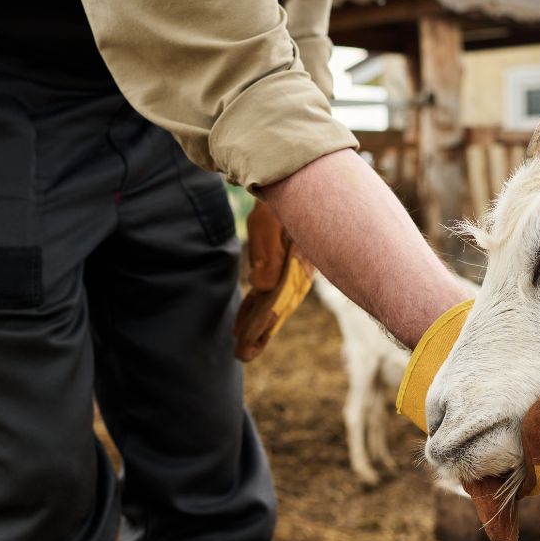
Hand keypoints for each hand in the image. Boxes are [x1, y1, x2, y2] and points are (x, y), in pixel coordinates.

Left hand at [233, 201, 313, 361]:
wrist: (293, 185)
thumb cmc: (278, 205)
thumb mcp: (268, 226)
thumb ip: (266, 256)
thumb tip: (260, 287)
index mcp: (295, 268)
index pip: (276, 304)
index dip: (261, 325)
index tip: (246, 343)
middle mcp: (297, 274)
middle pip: (278, 310)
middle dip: (260, 333)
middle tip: (243, 355)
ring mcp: (293, 272)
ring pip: (274, 303)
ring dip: (259, 323)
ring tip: (242, 344)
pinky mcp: (286, 267)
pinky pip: (272, 291)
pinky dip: (259, 305)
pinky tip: (248, 315)